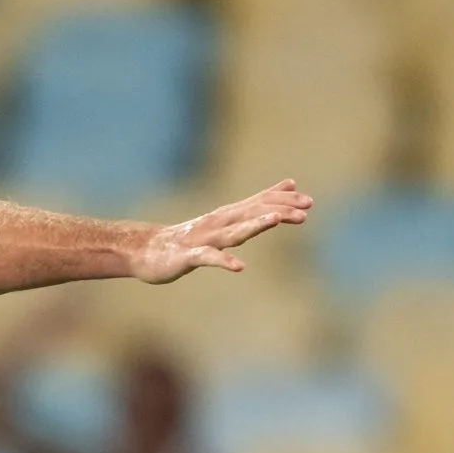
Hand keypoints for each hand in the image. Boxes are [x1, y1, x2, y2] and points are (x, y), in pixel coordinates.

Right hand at [134, 180, 312, 283]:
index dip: (283, 202)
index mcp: (226, 216)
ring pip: (232, 232)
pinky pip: (207, 258)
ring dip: (253, 225)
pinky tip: (239, 267)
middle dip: (277, 211)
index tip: (308, 202)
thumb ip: (257, 203)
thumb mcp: (225, 219)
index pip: (258, 204)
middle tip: (304, 212)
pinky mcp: (187, 257)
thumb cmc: (188, 237)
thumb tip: (289, 185)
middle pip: (251, 214)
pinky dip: (223, 261)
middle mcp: (217, 223)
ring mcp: (202, 239)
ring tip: (274, 221)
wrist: (145, 250)